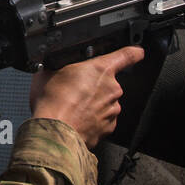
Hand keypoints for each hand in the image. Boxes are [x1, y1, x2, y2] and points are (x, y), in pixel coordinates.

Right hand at [29, 45, 146, 147]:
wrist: (54, 133)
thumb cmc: (53, 103)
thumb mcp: (48, 73)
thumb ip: (58, 67)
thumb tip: (51, 68)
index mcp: (101, 70)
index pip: (127, 55)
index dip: (133, 52)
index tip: (136, 52)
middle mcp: (112, 89)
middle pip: (108, 83)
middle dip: (94, 86)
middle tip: (74, 91)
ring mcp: (112, 110)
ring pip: (105, 103)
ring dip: (92, 104)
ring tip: (71, 108)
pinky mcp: (108, 128)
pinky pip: (102, 120)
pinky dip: (91, 120)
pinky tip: (75, 119)